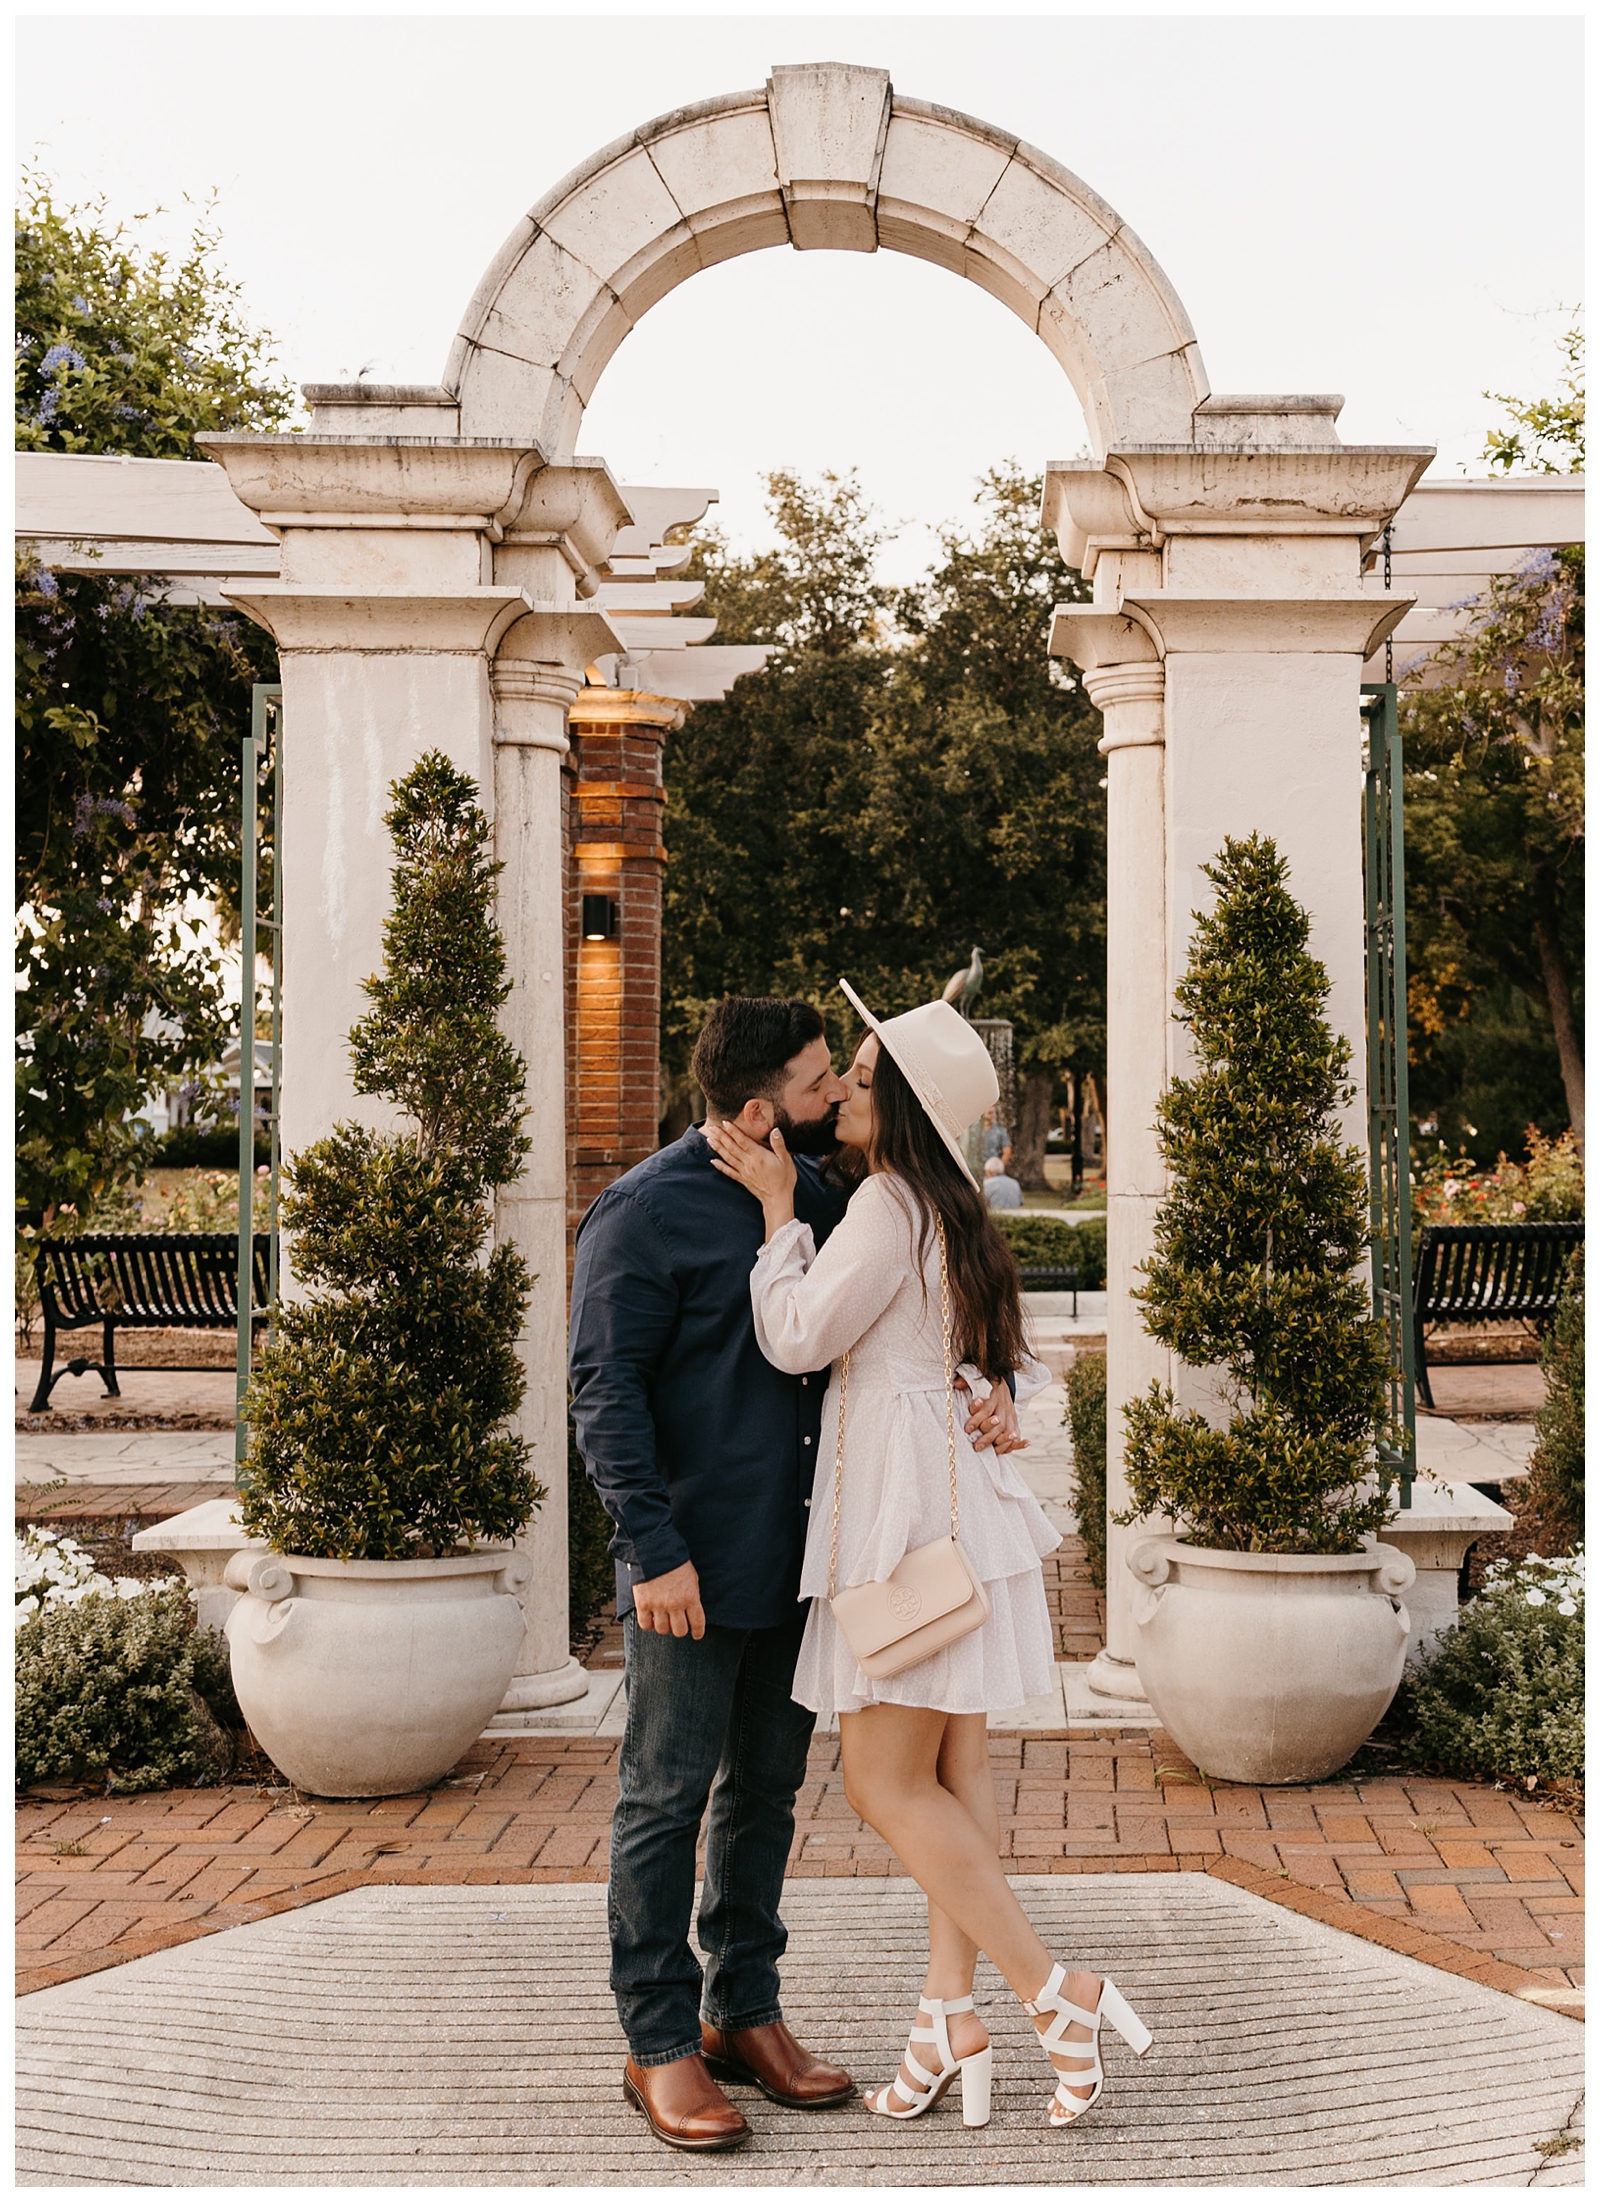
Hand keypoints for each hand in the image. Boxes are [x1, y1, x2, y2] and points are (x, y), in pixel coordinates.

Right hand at [632, 1560, 705, 1639]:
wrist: (654, 1550)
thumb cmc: (675, 1562)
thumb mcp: (692, 1578)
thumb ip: (692, 1596)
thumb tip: (691, 1611)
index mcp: (690, 1597)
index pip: (697, 1623)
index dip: (698, 1632)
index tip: (697, 1634)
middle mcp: (675, 1604)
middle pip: (680, 1631)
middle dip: (680, 1629)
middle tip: (677, 1623)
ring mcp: (658, 1605)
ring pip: (663, 1630)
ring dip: (664, 1626)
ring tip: (663, 1618)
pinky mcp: (643, 1604)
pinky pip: (645, 1625)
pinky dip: (649, 1624)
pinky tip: (651, 1618)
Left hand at [703, 1117, 796, 1236]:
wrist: (778, 1200)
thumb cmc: (784, 1179)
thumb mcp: (786, 1160)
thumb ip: (779, 1144)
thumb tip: (775, 1130)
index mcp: (759, 1156)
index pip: (743, 1141)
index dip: (733, 1131)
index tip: (724, 1122)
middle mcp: (748, 1163)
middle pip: (732, 1147)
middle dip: (721, 1136)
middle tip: (711, 1127)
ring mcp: (744, 1172)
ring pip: (728, 1158)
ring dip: (718, 1148)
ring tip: (709, 1139)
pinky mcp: (742, 1179)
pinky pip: (729, 1172)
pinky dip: (720, 1166)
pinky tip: (713, 1161)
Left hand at [957, 1377, 1026, 1453]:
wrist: (1001, 1384)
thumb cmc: (985, 1385)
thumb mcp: (976, 1380)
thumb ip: (966, 1381)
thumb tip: (957, 1385)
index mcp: (994, 1397)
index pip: (986, 1409)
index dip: (977, 1419)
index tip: (967, 1429)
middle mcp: (1003, 1407)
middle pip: (998, 1424)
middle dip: (987, 1437)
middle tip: (976, 1446)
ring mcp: (1010, 1415)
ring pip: (1008, 1431)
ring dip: (1002, 1442)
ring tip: (994, 1451)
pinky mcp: (1014, 1422)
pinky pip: (1018, 1433)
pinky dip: (1021, 1440)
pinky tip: (1026, 1444)